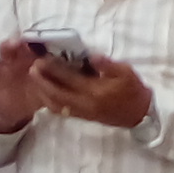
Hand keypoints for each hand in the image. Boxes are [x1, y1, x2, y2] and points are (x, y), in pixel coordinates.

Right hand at [0, 39, 53, 132]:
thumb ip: (53, 84)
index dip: (37, 43)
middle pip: (19, 45)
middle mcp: (20, 58)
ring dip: (6, 46)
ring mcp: (7, 64)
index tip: (39, 42)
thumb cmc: (34, 95)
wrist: (16, 109)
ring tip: (8, 45)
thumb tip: (66, 80)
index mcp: (34, 59)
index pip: (35, 47)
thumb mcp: (46, 90)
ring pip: (5, 50)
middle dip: (20, 41)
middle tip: (21, 42)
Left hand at [31, 52, 152, 129]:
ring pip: (57, 105)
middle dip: (42, 82)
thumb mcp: (125, 72)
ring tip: (35, 80)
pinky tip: (45, 93)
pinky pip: (63, 111)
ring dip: (44, 93)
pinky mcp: (84, 117)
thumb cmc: (133, 90)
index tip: (42, 59)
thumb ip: (107, 64)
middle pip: (57, 94)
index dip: (54, 69)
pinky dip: (51, 102)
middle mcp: (86, 104)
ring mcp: (84, 112)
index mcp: (96, 91)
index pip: (69, 79)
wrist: (140, 114)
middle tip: (32, 68)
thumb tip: (91, 55)